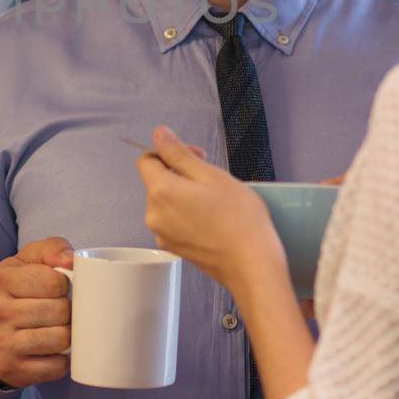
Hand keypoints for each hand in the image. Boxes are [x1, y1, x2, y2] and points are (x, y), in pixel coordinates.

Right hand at [0, 236, 73, 388]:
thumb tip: (71, 260)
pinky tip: (52, 351)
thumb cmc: (15, 293)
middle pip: (60, 311)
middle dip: (67, 311)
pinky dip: (62, 360)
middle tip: (59, 311)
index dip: (64, 285)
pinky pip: (57, 366)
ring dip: (67, 335)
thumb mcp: (25, 263)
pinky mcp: (13, 371)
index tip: (56, 289)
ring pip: (61, 339)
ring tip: (57, 329)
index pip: (53, 281)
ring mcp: (2, 344)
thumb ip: (51, 249)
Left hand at [138, 126, 285, 293]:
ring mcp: (162, 234)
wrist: (251, 264)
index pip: (147, 160)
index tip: (194, 156)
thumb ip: (180, 153)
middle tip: (212, 179)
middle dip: (180, 174)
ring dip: (184, 195)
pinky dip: (187, 215)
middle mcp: (154, 214)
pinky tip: (211, 219)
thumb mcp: (212, 175)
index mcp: (161, 191)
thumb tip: (159, 134)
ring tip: (214, 202)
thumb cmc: (239, 220)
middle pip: (157, 181)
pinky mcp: (173, 247)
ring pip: (166, 201)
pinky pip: (173, 221)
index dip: (169, 152)